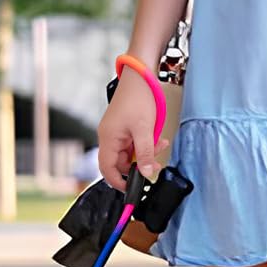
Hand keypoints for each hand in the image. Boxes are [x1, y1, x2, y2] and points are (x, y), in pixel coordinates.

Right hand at [97, 69, 168, 189]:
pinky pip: (133, 143)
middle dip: (139, 165)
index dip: (117, 182)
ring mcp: (116, 132)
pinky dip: (145, 144)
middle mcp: (109, 136)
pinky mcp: (124, 128)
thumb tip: (147, 173)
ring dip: (145, 153)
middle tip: (155, 165)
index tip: (131, 189)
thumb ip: (146, 154)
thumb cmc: (138, 97)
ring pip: (129, 153)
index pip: (107, 169)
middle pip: (120, 162)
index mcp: (108, 138)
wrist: (139, 76)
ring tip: (160, 145)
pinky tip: (157, 139)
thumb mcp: (145, 129)